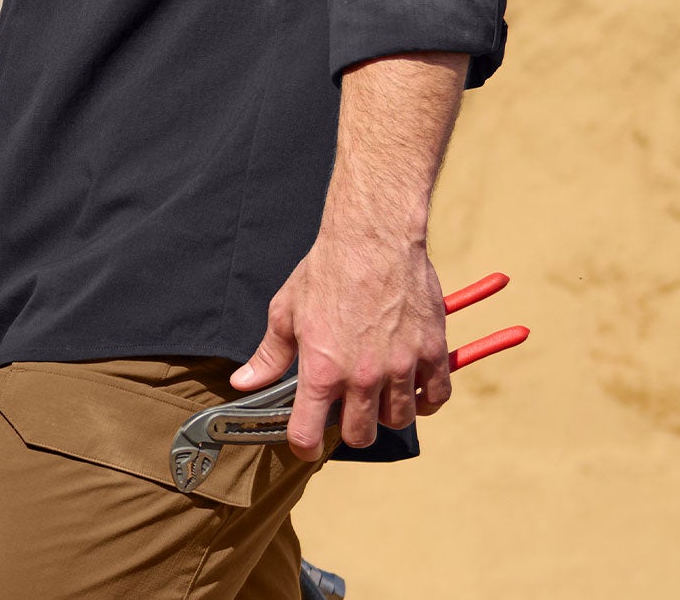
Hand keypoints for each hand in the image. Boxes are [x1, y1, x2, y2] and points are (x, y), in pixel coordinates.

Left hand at [229, 225, 451, 460]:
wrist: (373, 235)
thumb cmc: (327, 269)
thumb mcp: (287, 309)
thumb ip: (269, 354)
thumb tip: (243, 384)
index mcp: (321, 370)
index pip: (307, 435)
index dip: (302, 445)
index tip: (305, 441)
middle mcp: (361, 377)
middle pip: (360, 436)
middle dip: (350, 427)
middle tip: (348, 406)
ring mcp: (400, 367)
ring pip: (398, 420)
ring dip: (387, 412)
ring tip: (379, 390)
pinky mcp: (430, 352)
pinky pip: (436, 398)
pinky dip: (426, 399)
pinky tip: (413, 384)